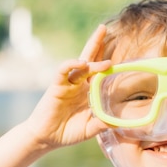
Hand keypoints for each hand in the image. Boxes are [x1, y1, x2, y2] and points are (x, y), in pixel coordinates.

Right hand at [24, 25, 111, 149]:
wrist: (47, 138)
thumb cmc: (68, 132)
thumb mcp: (90, 128)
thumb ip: (103, 123)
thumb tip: (120, 122)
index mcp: (88, 91)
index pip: (99, 72)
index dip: (106, 60)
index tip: (119, 51)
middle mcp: (79, 84)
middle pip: (89, 59)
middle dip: (96, 43)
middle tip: (104, 28)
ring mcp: (68, 84)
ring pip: (79, 63)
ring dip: (91, 55)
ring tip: (102, 46)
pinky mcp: (57, 86)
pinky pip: (63, 71)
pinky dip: (71, 64)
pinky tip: (81, 62)